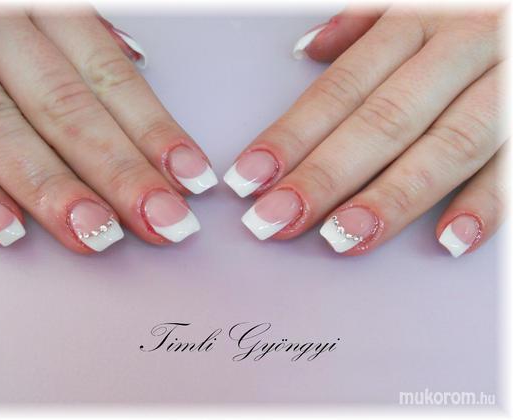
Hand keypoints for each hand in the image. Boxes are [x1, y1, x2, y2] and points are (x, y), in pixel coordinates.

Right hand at [0, 5, 217, 252]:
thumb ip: (80, 29)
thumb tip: (135, 55)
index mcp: (36, 5)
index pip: (108, 77)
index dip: (153, 130)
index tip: (191, 178)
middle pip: (67, 109)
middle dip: (119, 172)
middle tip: (164, 222)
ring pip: (2, 130)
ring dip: (53, 189)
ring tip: (97, 233)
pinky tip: (4, 227)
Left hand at [225, 6, 506, 257]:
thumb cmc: (475, 4)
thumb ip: (365, 20)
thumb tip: (308, 48)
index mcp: (420, 19)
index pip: (341, 89)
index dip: (292, 136)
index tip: (250, 179)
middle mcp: (460, 49)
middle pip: (382, 122)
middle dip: (324, 177)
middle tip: (275, 221)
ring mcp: (506, 83)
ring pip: (446, 146)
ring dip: (391, 198)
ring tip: (342, 237)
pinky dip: (488, 203)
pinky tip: (449, 240)